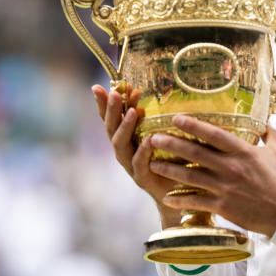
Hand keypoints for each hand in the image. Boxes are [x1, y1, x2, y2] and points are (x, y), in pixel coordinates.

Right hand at [92, 84, 181, 226]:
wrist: (178, 190)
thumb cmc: (168, 157)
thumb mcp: (158, 132)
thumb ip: (149, 115)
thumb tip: (140, 90)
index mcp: (124, 137)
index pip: (109, 118)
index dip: (101, 103)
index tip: (97, 86)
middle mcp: (122, 150)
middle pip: (111, 128)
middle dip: (111, 110)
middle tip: (114, 93)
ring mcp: (129, 165)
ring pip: (120, 145)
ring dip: (125, 127)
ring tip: (134, 112)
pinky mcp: (142, 178)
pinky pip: (139, 163)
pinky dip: (143, 151)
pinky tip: (150, 139)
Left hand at [149, 115, 275, 236]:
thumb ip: (270, 134)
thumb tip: (266, 120)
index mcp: (243, 151)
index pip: (213, 134)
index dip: (193, 125)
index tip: (176, 118)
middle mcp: (230, 167)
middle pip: (195, 153)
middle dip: (172, 144)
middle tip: (153, 139)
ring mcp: (225, 188)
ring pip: (190, 176)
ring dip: (169, 170)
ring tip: (152, 164)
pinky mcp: (222, 206)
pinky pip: (196, 202)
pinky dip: (180, 200)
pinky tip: (166, 197)